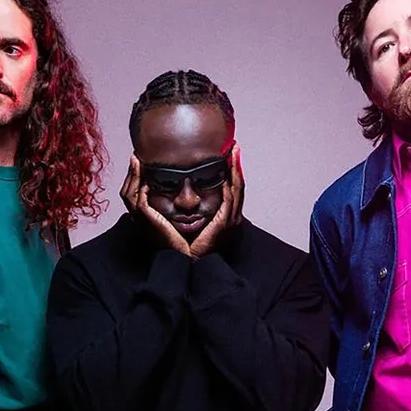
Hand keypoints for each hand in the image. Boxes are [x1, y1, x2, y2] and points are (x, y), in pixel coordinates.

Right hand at [120, 155, 190, 255]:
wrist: (185, 256)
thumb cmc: (186, 240)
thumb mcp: (180, 218)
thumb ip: (178, 206)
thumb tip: (186, 187)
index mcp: (146, 217)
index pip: (134, 194)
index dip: (135, 178)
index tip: (141, 163)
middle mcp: (140, 218)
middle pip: (127, 191)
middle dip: (130, 173)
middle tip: (136, 157)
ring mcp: (142, 220)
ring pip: (128, 193)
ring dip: (132, 175)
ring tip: (136, 160)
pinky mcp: (147, 221)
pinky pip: (138, 201)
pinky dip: (139, 187)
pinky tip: (145, 176)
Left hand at [189, 143, 243, 257]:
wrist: (186, 262)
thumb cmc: (184, 244)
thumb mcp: (186, 220)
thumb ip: (185, 205)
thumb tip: (174, 188)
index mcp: (222, 216)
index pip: (228, 189)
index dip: (230, 171)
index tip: (227, 154)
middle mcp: (230, 216)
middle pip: (236, 186)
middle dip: (236, 165)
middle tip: (234, 147)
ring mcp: (230, 220)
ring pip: (237, 189)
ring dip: (237, 169)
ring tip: (234, 152)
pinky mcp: (226, 222)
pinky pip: (231, 198)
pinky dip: (232, 182)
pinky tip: (231, 169)